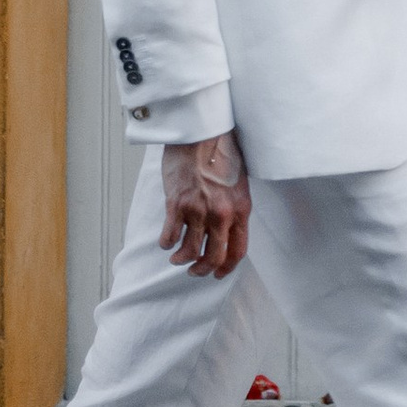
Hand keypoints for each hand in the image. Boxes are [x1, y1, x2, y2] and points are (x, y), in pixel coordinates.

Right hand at [159, 132, 251, 278]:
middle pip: (214, 257)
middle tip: (194, 270)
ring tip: (177, 258)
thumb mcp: (237, 184)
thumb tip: (225, 231)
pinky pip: (170, 237)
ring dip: (182, 260)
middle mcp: (221, 214)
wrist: (202, 132)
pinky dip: (166, 243)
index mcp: (240, 209)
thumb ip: (233, 208)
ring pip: (190, 252)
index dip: (226, 268)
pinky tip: (166, 240)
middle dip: (202, 269)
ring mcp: (199, 210)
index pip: (238, 251)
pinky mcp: (177, 204)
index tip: (218, 274)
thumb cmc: (221, 153)